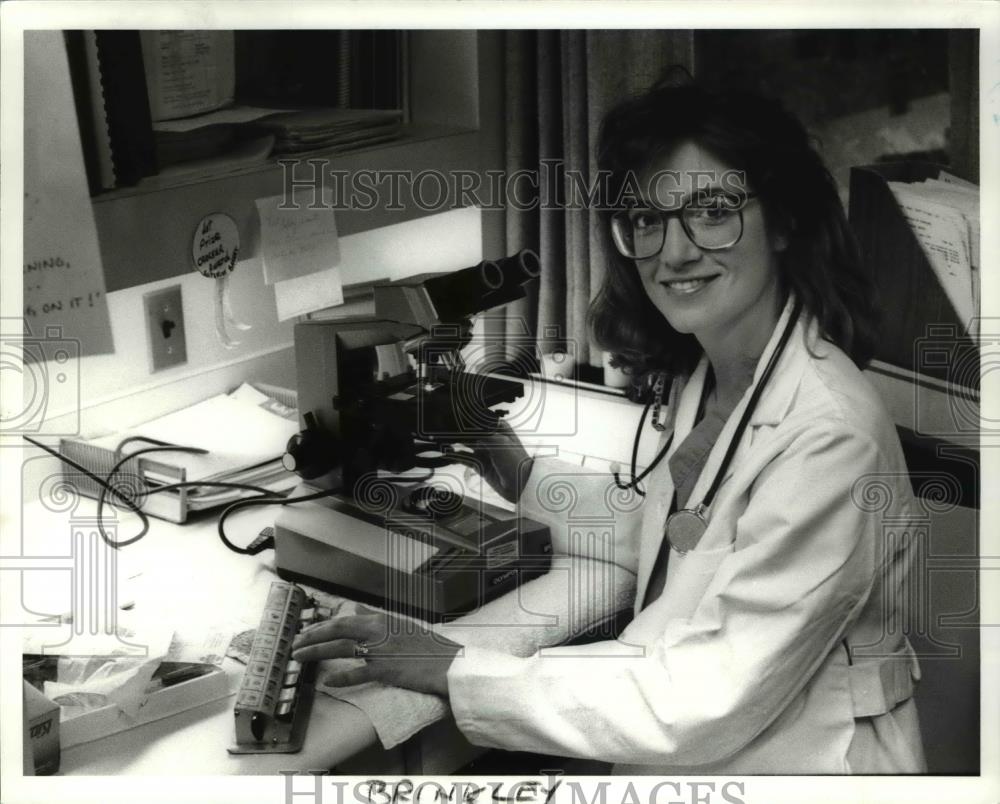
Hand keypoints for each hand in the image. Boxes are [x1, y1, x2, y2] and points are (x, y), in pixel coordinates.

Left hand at [290, 611, 461, 696]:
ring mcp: (381, 649)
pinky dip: (342, 677)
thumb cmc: (427, 646)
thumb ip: (376, 618)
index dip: (322, 625)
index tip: (306, 631)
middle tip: (295, 642)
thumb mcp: (400, 625)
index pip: (345, 619)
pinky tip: (327, 682)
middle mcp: (378, 630)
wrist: (448, 662)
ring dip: (317, 652)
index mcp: (381, 620)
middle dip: (313, 635)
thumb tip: (358, 609)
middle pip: (338, 629)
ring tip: (300, 657)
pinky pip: (359, 673)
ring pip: (341, 647)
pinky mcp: (386, 668)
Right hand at [446, 420, 531, 502]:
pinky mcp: (481, 465)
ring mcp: (486, 452)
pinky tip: (449, 453)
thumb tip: (467, 426)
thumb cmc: (517, 462)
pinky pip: (466, 458)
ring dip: (456, 443)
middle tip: (446, 431)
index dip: (468, 421)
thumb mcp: (499, 442)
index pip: (479, 421)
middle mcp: (491, 439)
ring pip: (466, 445)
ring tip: (444, 441)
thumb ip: (481, 433)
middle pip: (471, 433)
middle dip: (459, 432)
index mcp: (499, 429)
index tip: (454, 420)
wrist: (521, 485)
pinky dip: (457, 456)